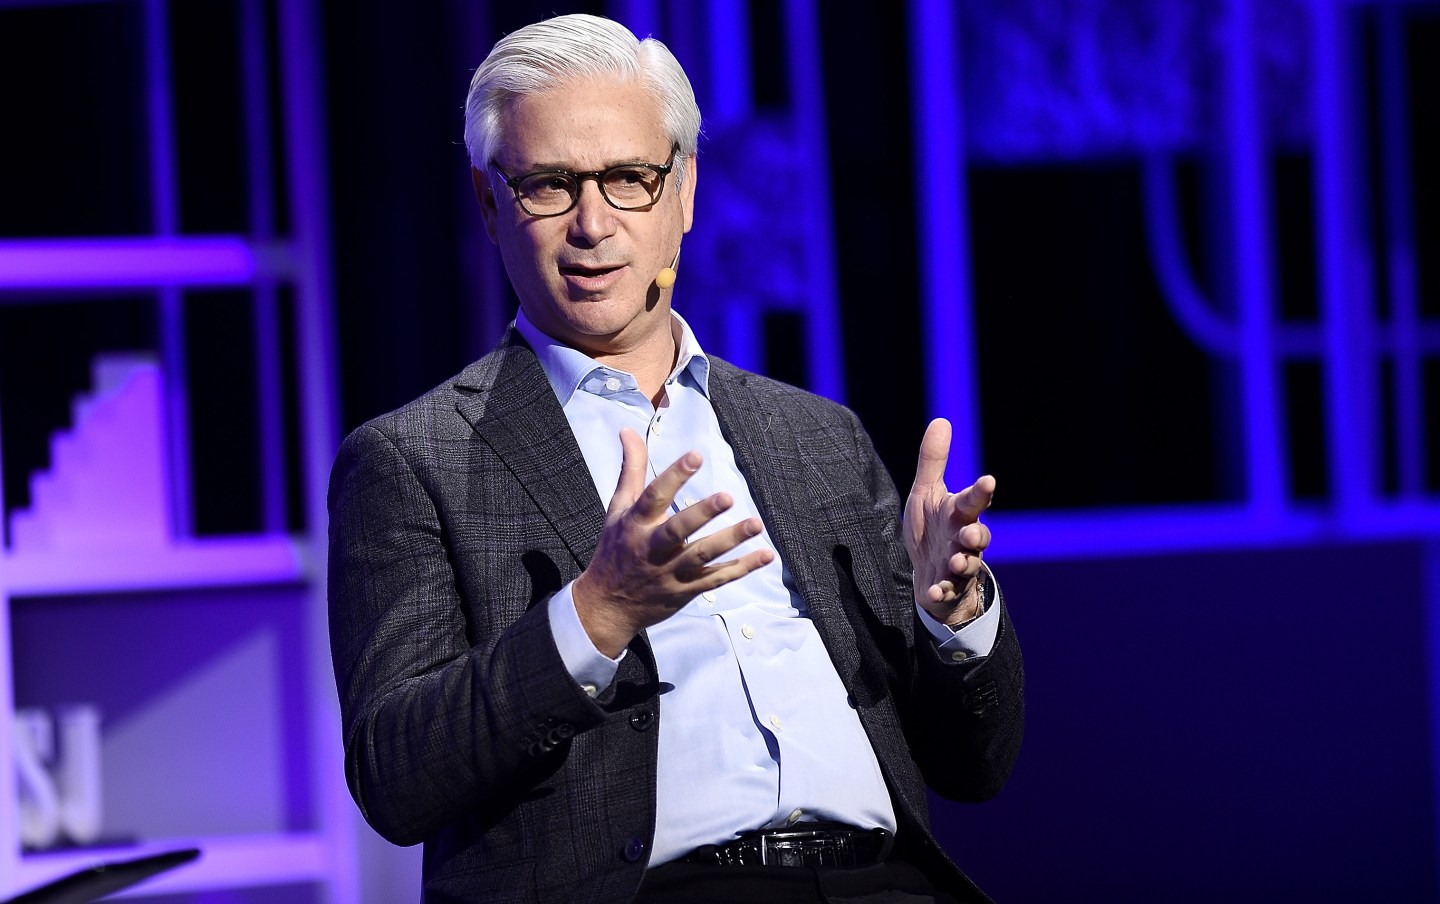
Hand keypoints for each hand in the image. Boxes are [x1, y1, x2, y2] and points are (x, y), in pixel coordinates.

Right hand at [573, 428, 774, 656]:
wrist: (607, 606)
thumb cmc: (615, 549)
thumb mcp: (618, 508)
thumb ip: (630, 469)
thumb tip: (628, 429)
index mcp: (635, 524)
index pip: (654, 496)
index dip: (674, 475)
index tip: (696, 456)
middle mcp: (651, 548)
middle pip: (678, 530)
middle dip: (702, 514)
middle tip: (727, 497)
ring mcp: (670, 572)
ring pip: (702, 556)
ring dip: (730, 541)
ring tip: (756, 524)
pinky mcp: (686, 590)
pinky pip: (716, 578)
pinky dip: (741, 568)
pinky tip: (765, 555)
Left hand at [904, 418, 994, 625]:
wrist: (930, 573)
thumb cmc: (933, 529)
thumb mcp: (927, 494)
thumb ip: (934, 461)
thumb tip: (941, 420)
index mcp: (959, 513)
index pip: (973, 500)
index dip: (981, 491)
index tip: (988, 480)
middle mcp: (963, 539)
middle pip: (978, 535)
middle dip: (976, 534)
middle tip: (971, 533)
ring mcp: (957, 565)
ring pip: (967, 564)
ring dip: (962, 562)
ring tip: (954, 562)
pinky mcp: (947, 587)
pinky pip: (947, 590)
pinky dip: (942, 591)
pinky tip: (934, 591)